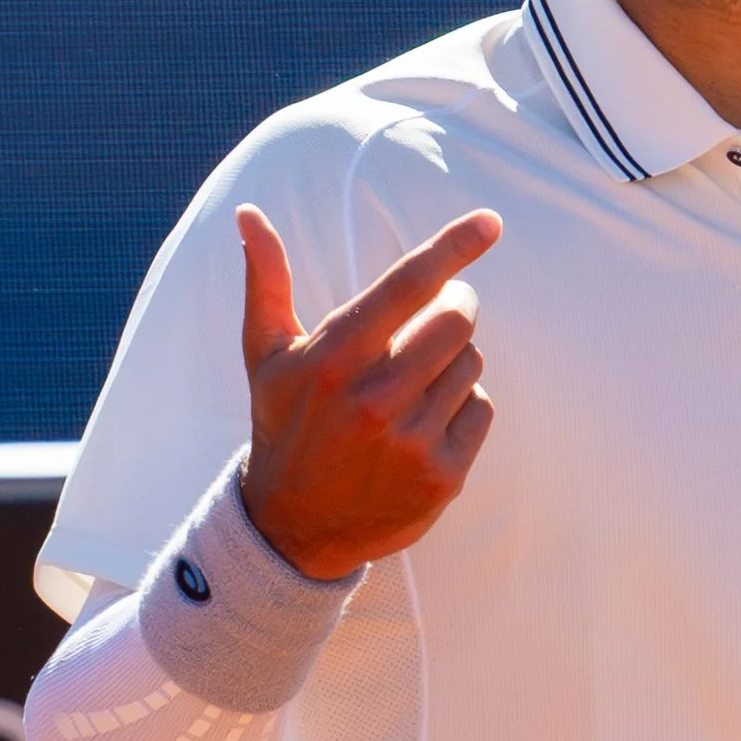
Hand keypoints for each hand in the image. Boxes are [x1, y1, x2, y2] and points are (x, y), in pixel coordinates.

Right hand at [237, 204, 502, 578]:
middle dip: (457, 307)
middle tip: (444, 311)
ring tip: (417, 382)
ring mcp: (411, 441)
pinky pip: (480, 409)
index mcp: (334, 358)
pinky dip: (464, 406)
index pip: (407, 286)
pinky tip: (427, 420)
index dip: (453, 247)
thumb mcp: (266, 355)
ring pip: (471, 365)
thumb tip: (250, 213)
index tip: (490, 222)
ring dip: (454, 362)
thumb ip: (266, 281)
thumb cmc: (284, 425)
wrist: (293, 528)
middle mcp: (374, 399)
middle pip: (456, 322)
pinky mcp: (441, 477)